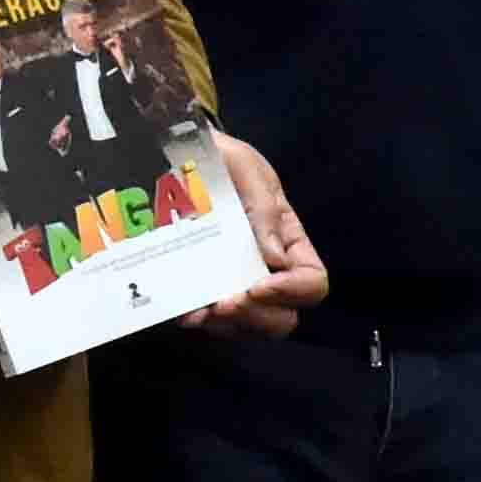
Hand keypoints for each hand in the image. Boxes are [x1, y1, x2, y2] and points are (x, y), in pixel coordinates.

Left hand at [196, 133, 327, 336]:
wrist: (169, 154)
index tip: (259, 284)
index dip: (293, 290)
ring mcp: (233, 283)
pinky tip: (185, 311)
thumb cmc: (215, 157)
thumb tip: (276, 258)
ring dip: (228, 324)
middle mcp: (266, 269)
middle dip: (258, 315)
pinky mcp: (202, 290)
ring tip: (202, 309)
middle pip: (284, 316)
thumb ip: (263, 207)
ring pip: (247, 326)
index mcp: (286, 239)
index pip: (311, 281)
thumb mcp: (243, 167)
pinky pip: (209, 322)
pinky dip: (200, 322)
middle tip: (227, 300)